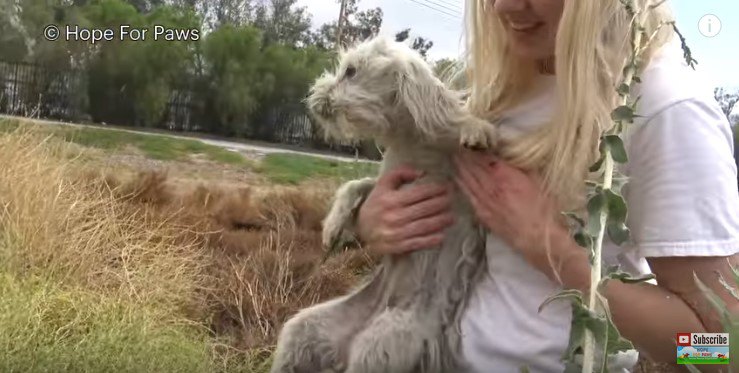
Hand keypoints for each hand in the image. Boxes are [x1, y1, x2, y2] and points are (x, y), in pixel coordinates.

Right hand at [355, 165, 454, 254]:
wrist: (360, 230)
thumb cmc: (376, 204)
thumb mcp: (383, 185)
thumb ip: (400, 173)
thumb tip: (421, 173)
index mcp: (392, 199)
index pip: (419, 193)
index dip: (436, 190)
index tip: (446, 188)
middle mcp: (395, 216)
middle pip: (425, 209)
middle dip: (442, 204)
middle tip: (452, 201)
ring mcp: (397, 232)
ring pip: (425, 226)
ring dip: (441, 221)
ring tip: (451, 217)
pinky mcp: (398, 246)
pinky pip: (418, 243)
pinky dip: (432, 240)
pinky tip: (442, 235)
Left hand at [453, 149, 572, 276]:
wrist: (538, 237)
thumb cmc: (544, 209)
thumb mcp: (536, 180)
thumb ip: (521, 167)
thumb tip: (510, 156)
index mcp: (505, 175)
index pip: (486, 156)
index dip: (476, 147)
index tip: (470, 139)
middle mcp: (491, 186)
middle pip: (473, 166)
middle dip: (465, 155)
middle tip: (455, 145)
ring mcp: (484, 200)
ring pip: (468, 179)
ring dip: (460, 167)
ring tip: (453, 156)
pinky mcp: (482, 213)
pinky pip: (468, 195)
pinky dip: (460, 184)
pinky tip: (455, 178)